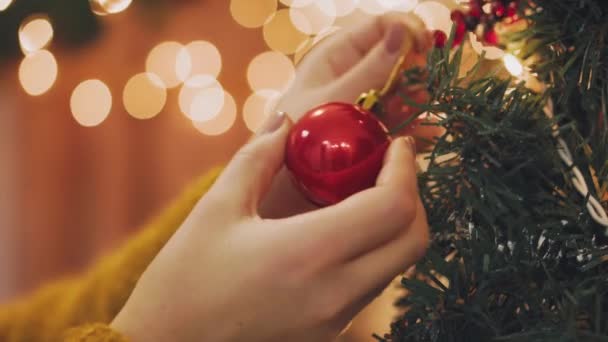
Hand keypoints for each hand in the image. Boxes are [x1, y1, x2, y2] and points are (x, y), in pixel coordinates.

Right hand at [111, 111, 428, 341]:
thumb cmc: (182, 282)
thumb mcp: (216, 209)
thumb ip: (258, 158)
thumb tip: (286, 123)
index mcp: (308, 254)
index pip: (393, 207)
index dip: (406, 168)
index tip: (399, 143)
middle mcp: (335, 293)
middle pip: (413, 241)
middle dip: (413, 196)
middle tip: (390, 166)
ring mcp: (335, 321)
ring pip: (396, 265)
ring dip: (395, 225)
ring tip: (365, 192)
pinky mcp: (328, 335)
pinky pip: (371, 286)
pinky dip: (374, 252)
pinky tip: (343, 231)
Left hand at [259, 14, 430, 218]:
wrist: (281, 186)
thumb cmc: (293, 138)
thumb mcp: (334, 98)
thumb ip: (371, 68)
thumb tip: (404, 29)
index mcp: (338, 54)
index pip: (382, 26)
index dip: (408, 30)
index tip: (425, 49)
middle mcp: (353, 74)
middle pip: (398, 58)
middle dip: (416, 72)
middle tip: (421, 91)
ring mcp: (364, 101)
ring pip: (403, 90)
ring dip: (418, 102)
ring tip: (424, 119)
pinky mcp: (372, 129)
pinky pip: (401, 119)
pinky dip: (415, 125)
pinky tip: (428, 135)